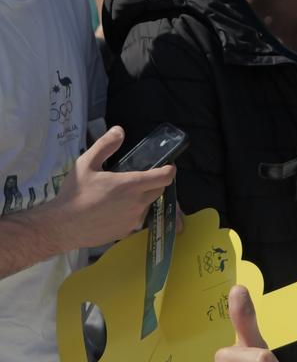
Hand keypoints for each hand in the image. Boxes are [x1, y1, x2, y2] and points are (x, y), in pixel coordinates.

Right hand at [47, 126, 174, 250]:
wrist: (63, 226)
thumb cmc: (74, 193)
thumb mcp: (86, 163)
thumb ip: (105, 145)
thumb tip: (119, 130)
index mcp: (130, 185)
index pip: (164, 177)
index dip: (169, 170)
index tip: (167, 165)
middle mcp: (137, 203)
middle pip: (158, 190)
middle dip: (155, 182)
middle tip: (140, 176)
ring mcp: (134, 220)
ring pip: (147, 204)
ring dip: (142, 197)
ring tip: (122, 193)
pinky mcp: (127, 231)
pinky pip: (137, 218)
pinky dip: (132, 211)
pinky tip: (114, 208)